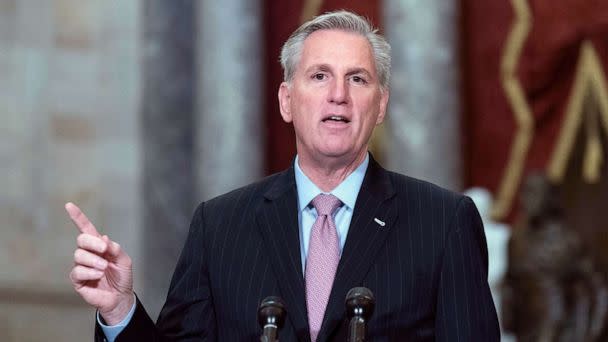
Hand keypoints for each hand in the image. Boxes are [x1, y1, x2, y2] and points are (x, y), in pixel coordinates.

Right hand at [66, 202, 134, 324]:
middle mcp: (88, 254)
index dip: (78, 217)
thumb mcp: (124, 260)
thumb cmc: (122, 277)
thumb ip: (115, 249)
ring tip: (104, 268)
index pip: (86, 228)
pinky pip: (78, 271)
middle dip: (92, 243)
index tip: (69, 205)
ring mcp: (81, 266)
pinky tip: (99, 275)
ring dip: (94, 260)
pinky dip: (90, 272)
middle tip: (104, 250)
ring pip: (79, 255)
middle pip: (81, 240)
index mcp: (99, 245)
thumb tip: (104, 238)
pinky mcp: (77, 280)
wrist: (121, 297)